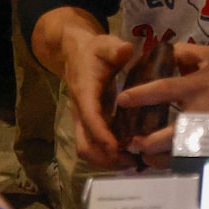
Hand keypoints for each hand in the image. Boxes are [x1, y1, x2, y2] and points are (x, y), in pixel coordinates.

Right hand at [49, 24, 139, 170]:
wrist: (76, 55)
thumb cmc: (94, 51)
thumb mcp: (104, 44)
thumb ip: (114, 48)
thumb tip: (126, 49)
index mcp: (84, 93)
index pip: (90, 118)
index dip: (102, 135)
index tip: (118, 148)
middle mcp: (80, 111)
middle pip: (85, 144)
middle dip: (106, 157)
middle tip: (132, 162)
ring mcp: (83, 120)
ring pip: (87, 149)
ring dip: (107, 160)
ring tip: (133, 164)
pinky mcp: (89, 124)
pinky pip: (94, 145)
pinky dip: (108, 155)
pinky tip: (129, 156)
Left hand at [117, 42, 208, 157]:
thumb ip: (186, 52)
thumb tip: (162, 52)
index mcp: (196, 87)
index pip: (163, 90)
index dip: (140, 95)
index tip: (122, 100)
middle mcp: (200, 111)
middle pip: (168, 132)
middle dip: (147, 140)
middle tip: (130, 142)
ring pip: (179, 150)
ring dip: (158, 156)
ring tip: (142, 156)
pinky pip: (193, 157)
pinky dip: (176, 161)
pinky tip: (165, 161)